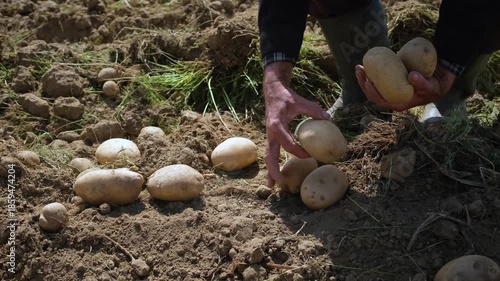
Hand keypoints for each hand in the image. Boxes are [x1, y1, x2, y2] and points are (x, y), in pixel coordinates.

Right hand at [263, 62, 329, 186]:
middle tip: (282, 183)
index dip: (299, 152)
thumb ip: (313, 110)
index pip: (288, 143)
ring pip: (268, 157)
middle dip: (274, 170)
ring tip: (272, 187)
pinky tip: (276, 176)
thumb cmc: (286, 97)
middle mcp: (271, 133)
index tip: (310, 156)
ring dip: (270, 172)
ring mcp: (269, 136)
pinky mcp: (271, 137)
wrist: (273, 91)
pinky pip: (271, 153)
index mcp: (277, 125)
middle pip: (270, 156)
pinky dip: (272, 165)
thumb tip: (328, 119)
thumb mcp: (300, 101)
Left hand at [355, 64, 456, 110]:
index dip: (372, 93)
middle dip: (363, 83)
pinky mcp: (392, 80)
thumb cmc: (436, 86)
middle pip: (373, 94)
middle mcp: (393, 97)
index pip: (381, 101)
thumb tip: (411, 77)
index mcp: (399, 103)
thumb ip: (423, 83)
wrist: (440, 78)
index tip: (367, 82)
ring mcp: (392, 89)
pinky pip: (380, 77)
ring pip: (374, 85)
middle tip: (359, 70)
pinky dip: (374, 71)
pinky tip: (369, 62)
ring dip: (365, 77)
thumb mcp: (432, 86)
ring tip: (359, 66)